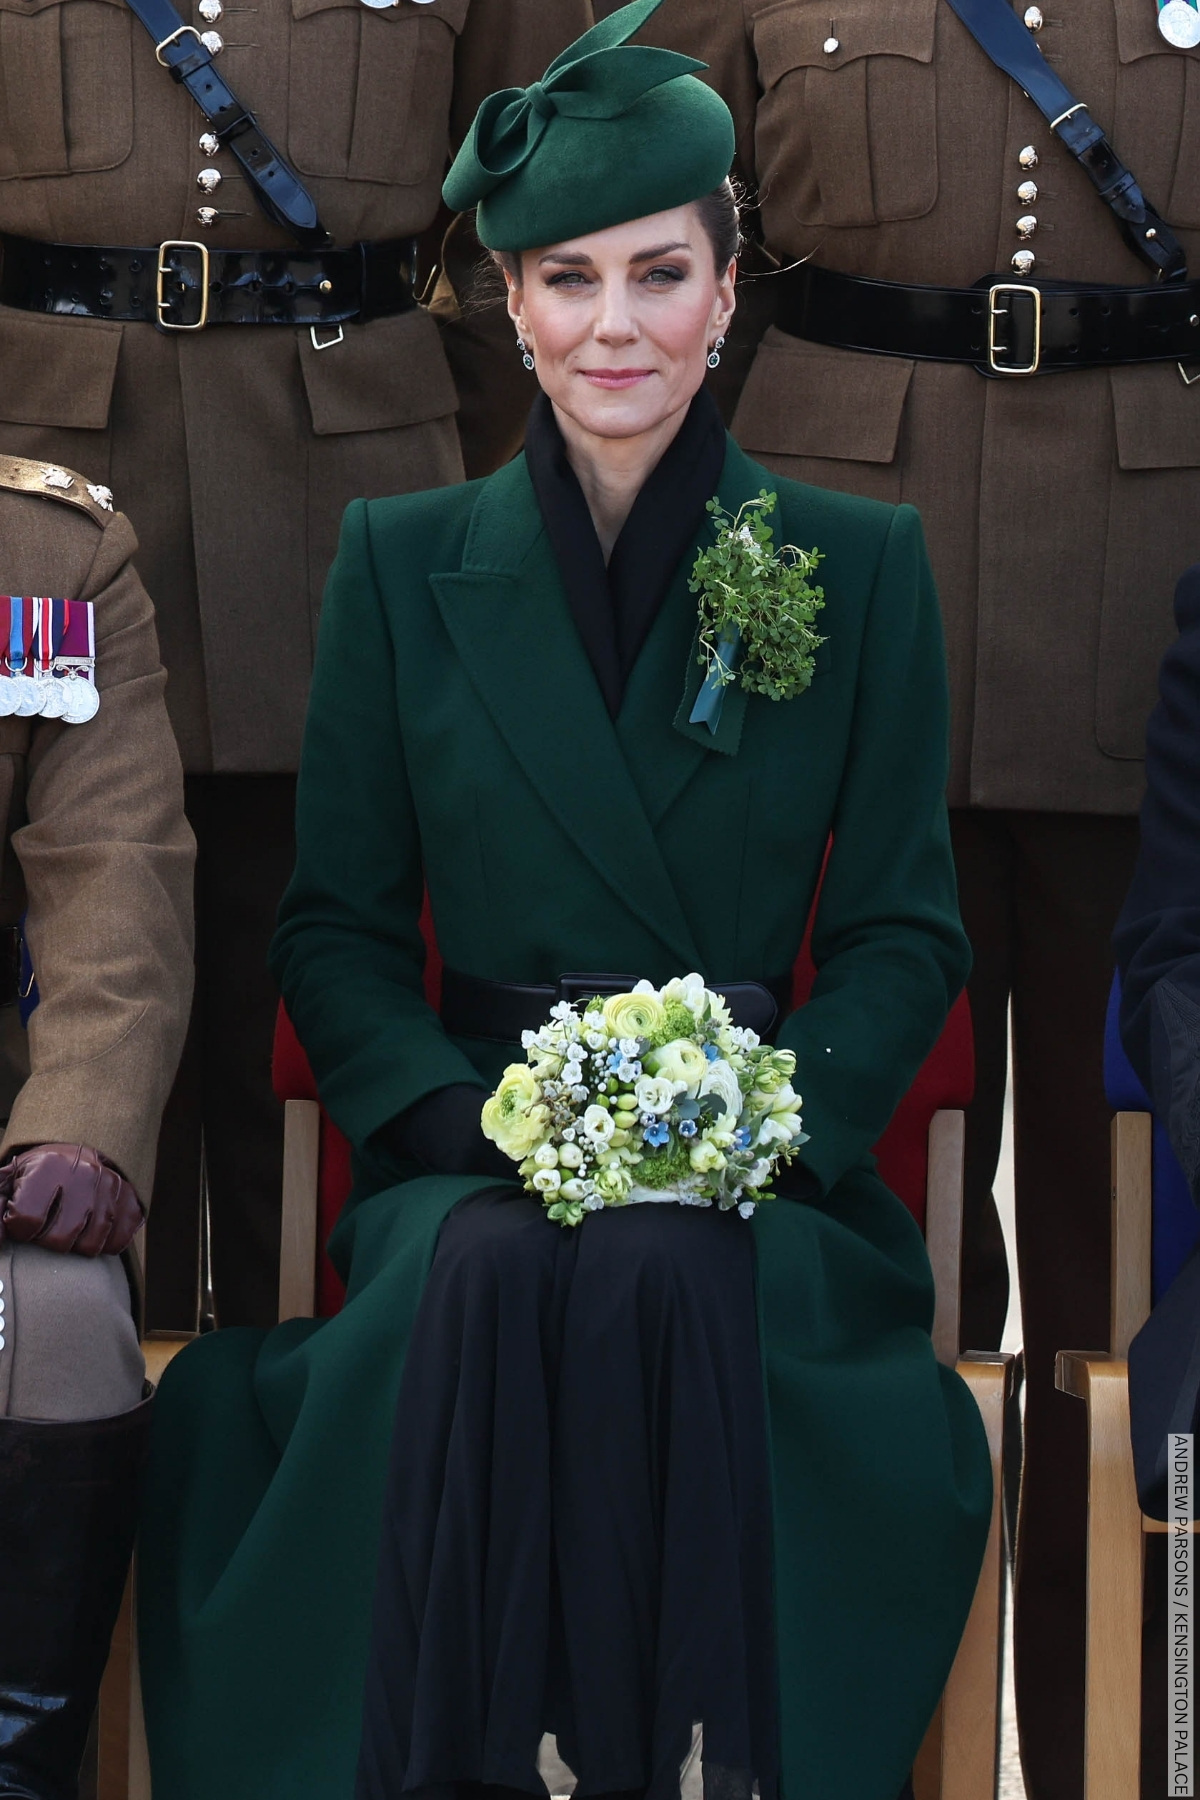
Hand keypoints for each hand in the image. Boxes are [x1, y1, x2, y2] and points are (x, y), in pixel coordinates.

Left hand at [0, 1142, 144, 1255]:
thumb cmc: (36, 1175)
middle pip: (60, 1240)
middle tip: (48, 1226)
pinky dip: (105, 1245)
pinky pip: (118, 1242)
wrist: (76, 1154)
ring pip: (91, 1246)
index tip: (25, 1220)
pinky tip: (93, 1231)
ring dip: (76, 1245)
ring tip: (69, 1228)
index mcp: (48, 1166)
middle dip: (48, 1241)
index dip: (21, 1229)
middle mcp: (84, 1173)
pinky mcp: (131, 1198)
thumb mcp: (8, 1183)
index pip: (26, 1222)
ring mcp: (111, 1186)